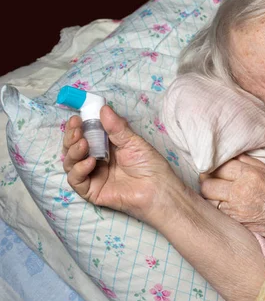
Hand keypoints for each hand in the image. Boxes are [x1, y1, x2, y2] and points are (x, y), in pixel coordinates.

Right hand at [62, 105, 186, 224]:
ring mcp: (93, 176)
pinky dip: (79, 169)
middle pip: (73, 148)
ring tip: (83, 144)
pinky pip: (76, 180)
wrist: (158, 190)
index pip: (85, 134)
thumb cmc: (150, 165)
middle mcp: (96, 160)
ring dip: (73, 152)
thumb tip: (104, 109)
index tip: (77, 118)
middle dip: (71, 137)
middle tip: (77, 129)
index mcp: (106, 146)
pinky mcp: (91, 191)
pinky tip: (90, 162)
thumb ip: (117, 127)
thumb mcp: (134, 142)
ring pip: (70, 163)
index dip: (78, 126)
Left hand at [200, 155, 264, 239]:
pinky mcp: (235, 220)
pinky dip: (216, 205)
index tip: (212, 165)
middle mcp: (239, 191)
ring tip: (214, 190)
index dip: (213, 165)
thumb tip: (232, 156)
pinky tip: (221, 202)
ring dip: (209, 194)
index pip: (220, 166)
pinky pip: (217, 211)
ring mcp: (235, 208)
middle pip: (207, 184)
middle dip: (205, 179)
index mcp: (249, 175)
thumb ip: (248, 162)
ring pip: (208, 199)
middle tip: (208, 177)